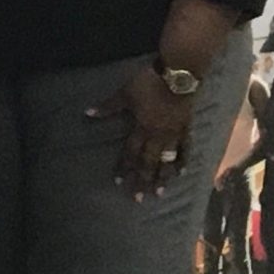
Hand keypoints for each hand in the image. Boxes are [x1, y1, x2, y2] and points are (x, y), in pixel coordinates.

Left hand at [89, 68, 197, 199]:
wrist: (178, 75)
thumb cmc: (149, 83)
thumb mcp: (125, 94)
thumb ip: (108, 107)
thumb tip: (87, 113)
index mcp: (141, 128)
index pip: (130, 152)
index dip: (124, 167)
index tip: (118, 182)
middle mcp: (157, 136)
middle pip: (148, 161)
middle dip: (142, 180)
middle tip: (138, 198)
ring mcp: (174, 134)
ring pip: (167, 160)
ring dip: (162, 177)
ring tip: (159, 192)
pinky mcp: (187, 128)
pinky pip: (186, 149)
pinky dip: (183, 161)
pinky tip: (182, 173)